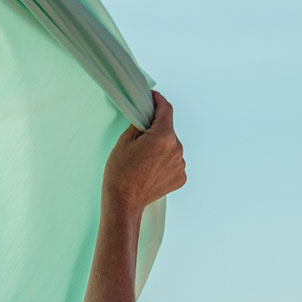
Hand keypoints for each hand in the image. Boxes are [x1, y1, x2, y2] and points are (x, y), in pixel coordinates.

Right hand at [102, 91, 185, 215]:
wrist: (124, 203)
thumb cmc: (120, 174)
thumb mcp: (124, 141)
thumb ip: (139, 124)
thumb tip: (146, 118)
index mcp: (163, 136)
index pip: (166, 109)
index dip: (158, 101)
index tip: (153, 98)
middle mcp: (177, 148)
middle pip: (167, 130)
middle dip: (155, 130)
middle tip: (139, 140)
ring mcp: (180, 164)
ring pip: (170, 147)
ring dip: (160, 148)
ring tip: (143, 160)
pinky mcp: (180, 177)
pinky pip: (173, 162)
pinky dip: (164, 162)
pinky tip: (150, 170)